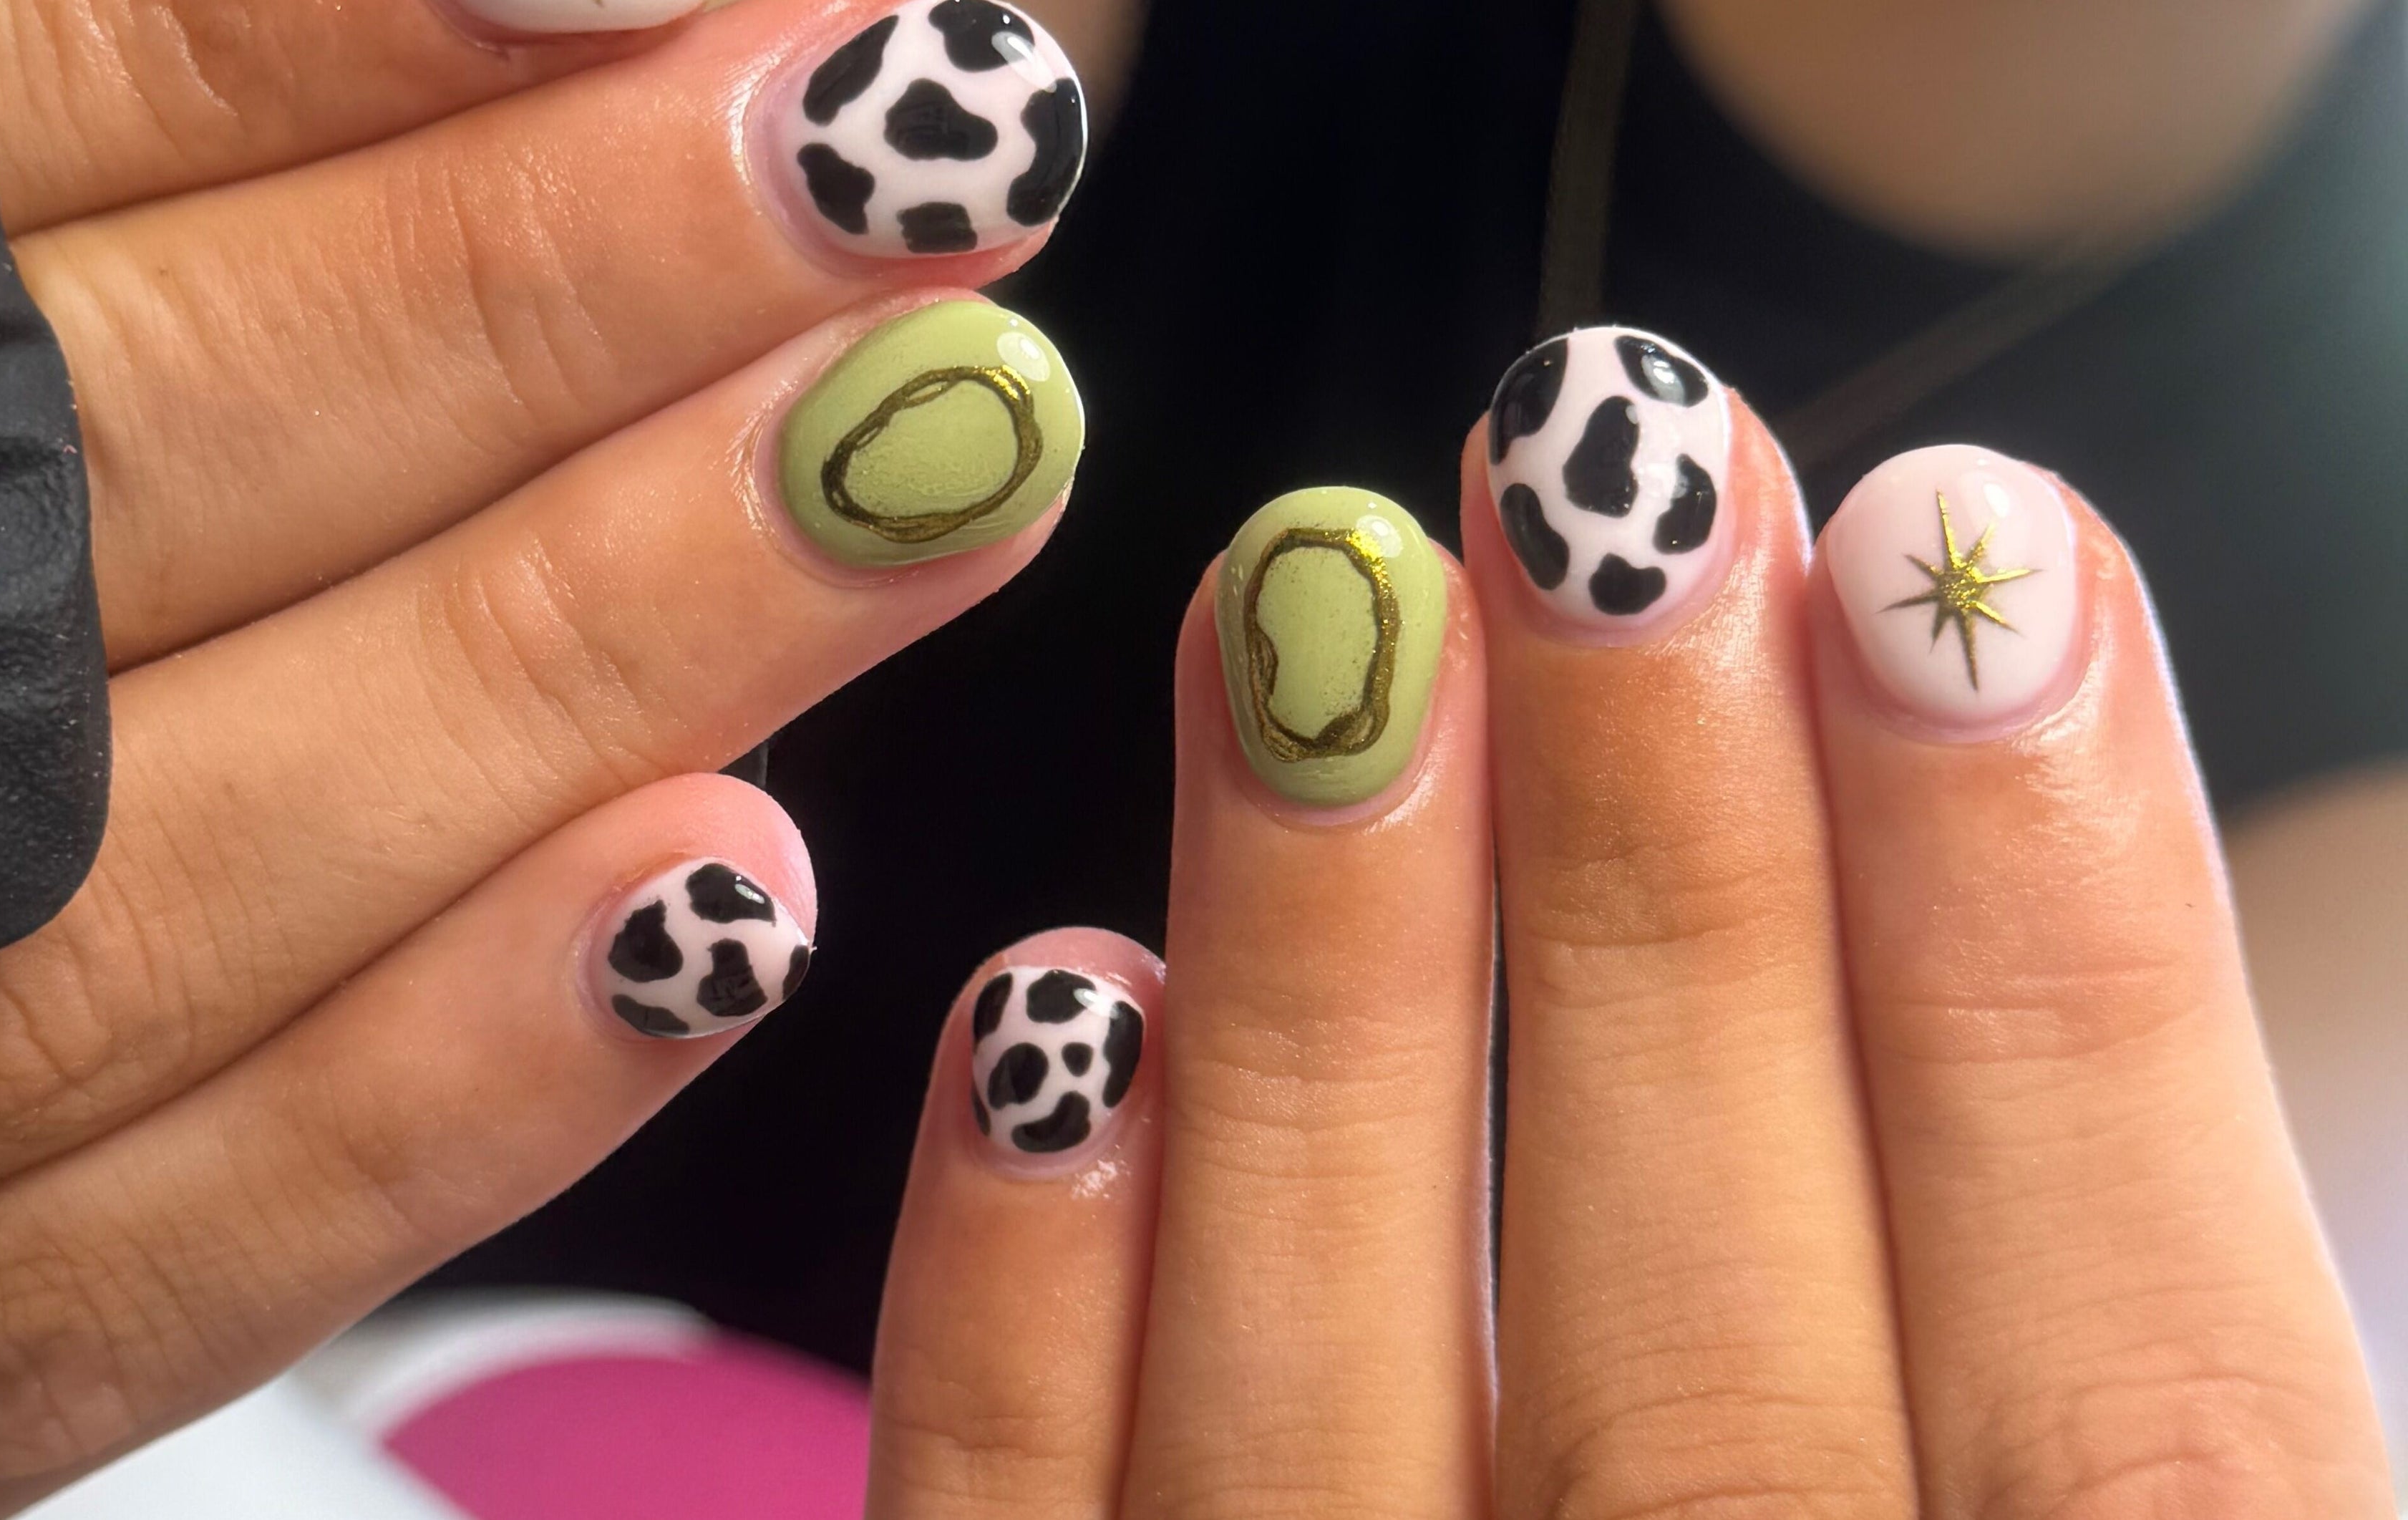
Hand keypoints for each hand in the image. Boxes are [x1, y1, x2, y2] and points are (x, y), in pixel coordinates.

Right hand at [0, 0, 1088, 1511]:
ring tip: (928, 470)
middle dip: (509, 319)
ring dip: (564, 673)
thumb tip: (574, 1)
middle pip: (50, 514)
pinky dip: (413, 1112)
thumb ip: (107, 161)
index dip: (306, 68)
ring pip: (105, 914)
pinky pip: (75, 1305)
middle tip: (895, 160)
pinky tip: (727, 908)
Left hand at [862, 328, 2394, 1515]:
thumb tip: (2014, 825)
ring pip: (1329, 1444)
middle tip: (1606, 481)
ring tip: (1313, 618)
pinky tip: (1043, 1018)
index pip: (2134, 1426)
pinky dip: (1021, 1317)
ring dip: (1329, 1004)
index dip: (2061, 975)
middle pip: (1710, 1387)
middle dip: (1673, 893)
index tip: (1967, 570)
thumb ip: (2124, 1377)